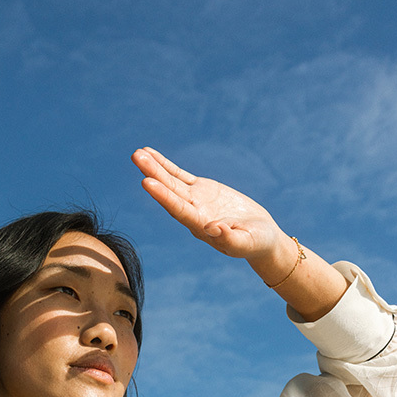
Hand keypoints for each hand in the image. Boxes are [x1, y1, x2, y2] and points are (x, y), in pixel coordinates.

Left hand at [131, 147, 284, 262]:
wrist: (260, 237)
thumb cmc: (255, 243)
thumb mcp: (245, 243)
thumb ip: (229, 238)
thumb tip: (211, 228)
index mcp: (200, 226)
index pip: (178, 209)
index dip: (163, 196)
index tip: (147, 182)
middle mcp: (193, 213)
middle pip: (169, 192)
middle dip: (153, 174)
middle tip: (136, 157)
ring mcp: (196, 200)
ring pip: (172, 182)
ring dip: (154, 167)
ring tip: (138, 153)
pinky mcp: (202, 189)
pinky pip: (180, 175)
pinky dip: (166, 165)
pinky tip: (151, 155)